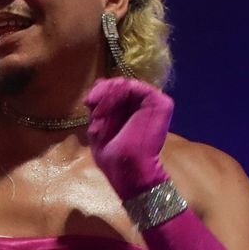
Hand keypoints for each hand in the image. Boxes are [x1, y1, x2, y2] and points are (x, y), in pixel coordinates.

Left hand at [84, 78, 173, 198]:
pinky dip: (115, 95)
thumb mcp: (99, 126)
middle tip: (90, 103)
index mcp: (132, 110)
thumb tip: (98, 81)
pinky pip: (133, 88)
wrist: (127, 168)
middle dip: (102, 92)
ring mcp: (153, 103)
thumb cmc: (112, 156)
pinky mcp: (160, 103)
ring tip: (97, 113)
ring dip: (105, 95)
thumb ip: (100, 105)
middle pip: (119, 84)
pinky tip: (105, 110)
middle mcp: (144, 104)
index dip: (101, 91)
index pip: (116, 90)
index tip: (88, 102)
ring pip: (125, 84)